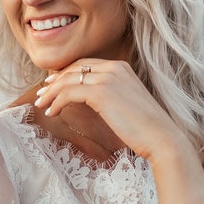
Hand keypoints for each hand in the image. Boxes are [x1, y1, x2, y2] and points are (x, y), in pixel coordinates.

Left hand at [35, 58, 176, 159]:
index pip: (85, 65)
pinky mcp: (101, 92)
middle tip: (42, 94)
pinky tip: (52, 112)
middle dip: (55, 81)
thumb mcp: (126, 103)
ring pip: (68, 80)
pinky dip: (57, 101)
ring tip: (41, 105)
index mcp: (121, 67)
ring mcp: (107, 78)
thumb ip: (109, 95)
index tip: (52, 85)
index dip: (66, 74)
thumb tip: (88, 99)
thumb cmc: (145, 128)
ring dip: (51, 92)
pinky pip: (69, 92)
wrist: (161, 138)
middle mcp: (114, 68)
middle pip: (74, 69)